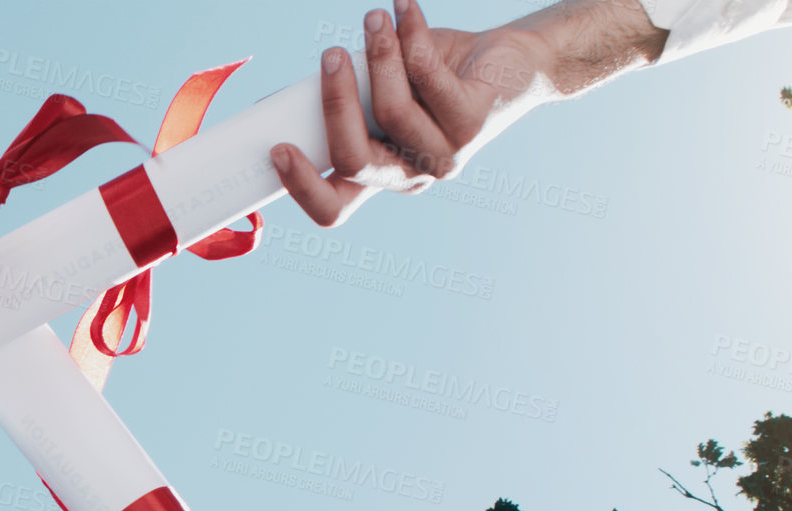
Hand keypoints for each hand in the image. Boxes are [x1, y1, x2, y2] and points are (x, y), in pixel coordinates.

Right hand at [270, 0, 558, 226]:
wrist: (513, 62)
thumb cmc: (436, 75)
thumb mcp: (382, 91)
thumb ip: (347, 98)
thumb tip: (286, 93)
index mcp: (381, 175)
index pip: (335, 208)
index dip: (303, 188)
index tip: (278, 149)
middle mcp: (412, 173)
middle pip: (356, 161)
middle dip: (334, 106)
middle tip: (327, 57)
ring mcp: (445, 154)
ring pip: (391, 112)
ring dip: (377, 57)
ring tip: (372, 18)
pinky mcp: (473, 122)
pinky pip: (427, 78)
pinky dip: (410, 37)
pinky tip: (403, 9)